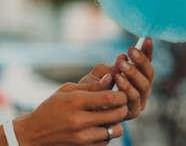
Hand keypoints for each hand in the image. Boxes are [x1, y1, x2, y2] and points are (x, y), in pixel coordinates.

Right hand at [12, 76, 126, 145]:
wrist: (32, 134)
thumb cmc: (51, 108)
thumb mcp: (66, 90)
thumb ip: (91, 85)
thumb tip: (111, 77)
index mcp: (76, 102)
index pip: (110, 98)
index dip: (121, 94)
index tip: (121, 92)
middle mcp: (79, 121)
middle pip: (117, 114)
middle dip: (123, 107)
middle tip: (119, 104)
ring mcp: (81, 138)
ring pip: (115, 130)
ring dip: (116, 122)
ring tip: (109, 117)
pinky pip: (106, 141)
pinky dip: (107, 134)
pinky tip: (99, 127)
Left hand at [79, 38, 154, 120]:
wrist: (82, 112)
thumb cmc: (92, 90)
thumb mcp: (100, 74)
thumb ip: (112, 66)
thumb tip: (122, 58)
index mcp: (138, 77)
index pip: (146, 62)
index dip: (148, 51)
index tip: (146, 39)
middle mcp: (143, 89)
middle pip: (150, 73)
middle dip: (141, 61)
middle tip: (131, 50)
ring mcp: (140, 101)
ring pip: (144, 85)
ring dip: (134, 73)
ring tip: (123, 64)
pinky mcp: (133, 111)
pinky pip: (134, 98)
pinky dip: (128, 87)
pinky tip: (118, 78)